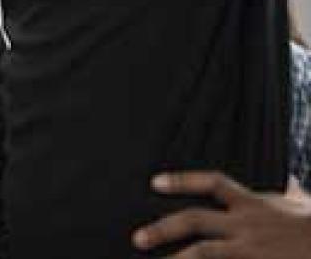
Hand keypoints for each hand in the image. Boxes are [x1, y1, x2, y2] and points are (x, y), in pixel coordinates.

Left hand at [132, 171, 310, 257]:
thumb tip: (293, 183)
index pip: (213, 183)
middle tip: (137, 239)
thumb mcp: (306, 206)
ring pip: (203, 252)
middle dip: (162, 228)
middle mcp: (248, 224)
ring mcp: (252, 249)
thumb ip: (293, 195)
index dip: (182, 180)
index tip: (155, 182)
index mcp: (255, 204)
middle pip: (194, 219)